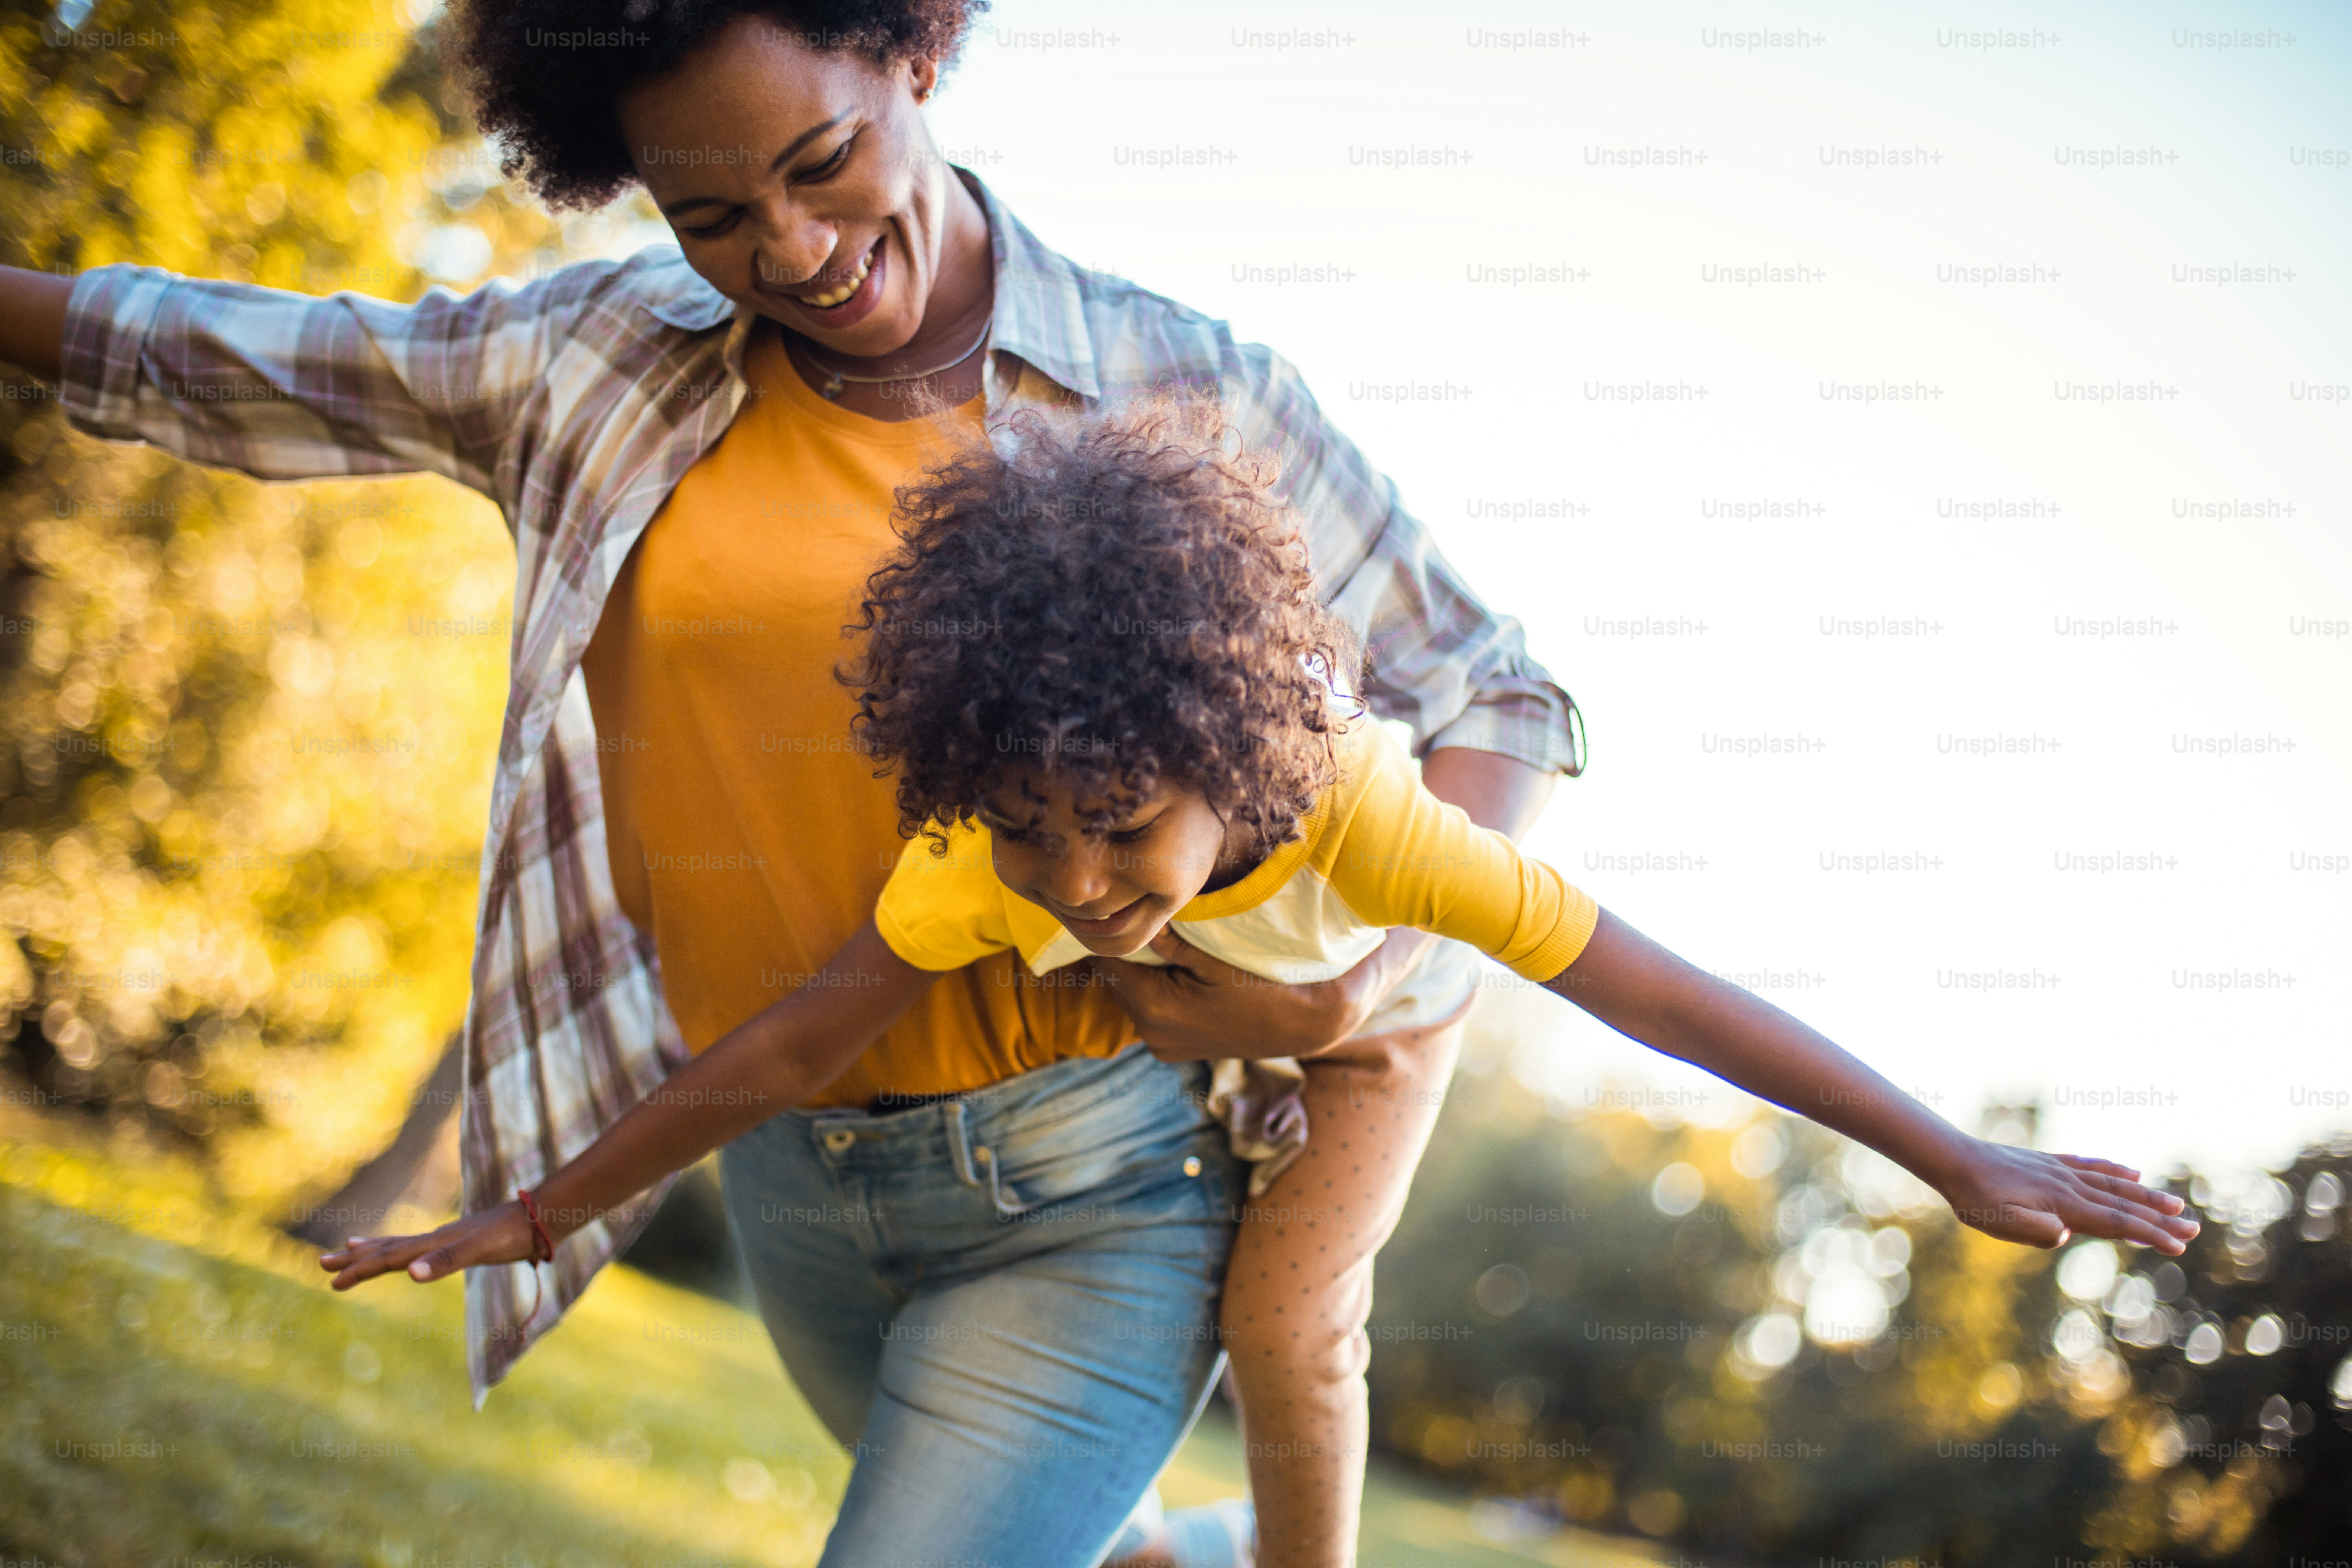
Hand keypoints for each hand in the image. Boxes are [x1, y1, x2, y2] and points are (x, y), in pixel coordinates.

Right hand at [318, 1202, 537, 1289]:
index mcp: (432, 1244)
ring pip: (400, 1246)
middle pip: (386, 1249)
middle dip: (355, 1258)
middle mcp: (434, 1239)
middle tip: (323, 1263)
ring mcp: (446, 1240)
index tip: (332, 1281)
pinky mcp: (460, 1243)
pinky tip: (408, 1256)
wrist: (538, 1219)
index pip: (387, 1259)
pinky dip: (404, 1251)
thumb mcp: (478, 1250)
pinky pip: (421, 1248)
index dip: (359, 1270)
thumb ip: (445, 1261)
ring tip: (350, 1247)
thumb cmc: (509, 1235)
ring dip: (374, 1250)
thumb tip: (410, 1275)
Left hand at [1089, 925, 1431, 1061]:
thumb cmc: (1266, 986)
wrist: (1306, 1024)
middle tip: (1136, 914)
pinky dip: (1154, 988)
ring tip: (1158, 938)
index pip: (1107, 963)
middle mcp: (1151, 1035)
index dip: (1106, 934)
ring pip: (1133, 995)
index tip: (1114, 906)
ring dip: (1140, 970)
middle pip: (1117, 980)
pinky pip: (1149, 1010)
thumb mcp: (1216, 957)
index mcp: (1155, 1010)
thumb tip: (1131, 914)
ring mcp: (1162, 1046)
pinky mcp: (1173, 1049)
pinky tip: (1174, 968)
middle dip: (1125, 950)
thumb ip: (1169, 941)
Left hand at [1936, 1141, 2199, 1253]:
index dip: (2150, 1234)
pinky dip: (2113, 1170)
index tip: (2179, 1245)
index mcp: (2062, 1204)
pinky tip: (2129, 1172)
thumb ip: (2033, 1230)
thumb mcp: (1999, 1222)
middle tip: (2193, 1229)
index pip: (2116, 1222)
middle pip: (2123, 1203)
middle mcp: (2069, 1184)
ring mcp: (2061, 1170)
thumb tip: (2065, 1234)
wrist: (1953, 1159)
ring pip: (2113, 1184)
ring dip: (2145, 1195)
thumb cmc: (1974, 1197)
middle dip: (2160, 1217)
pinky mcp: (2048, 1162)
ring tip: (2175, 1202)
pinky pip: (2090, 1166)